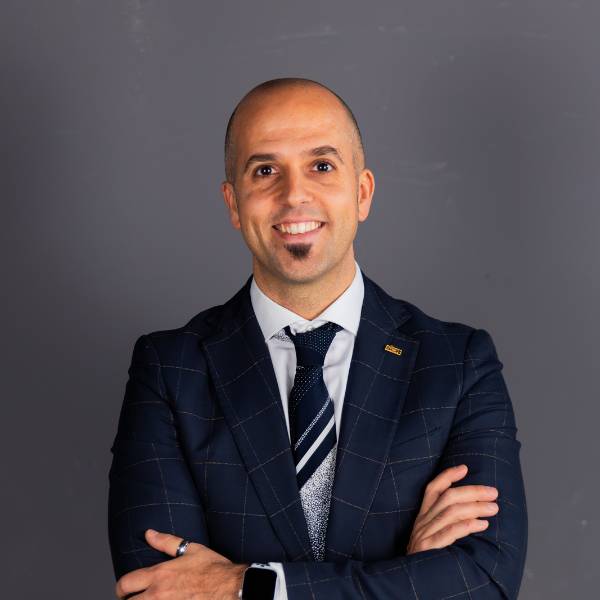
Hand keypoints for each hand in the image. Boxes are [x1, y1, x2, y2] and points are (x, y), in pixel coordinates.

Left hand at [114, 529, 247, 598]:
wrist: (231, 588)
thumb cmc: (213, 569)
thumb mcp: (191, 549)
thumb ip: (166, 542)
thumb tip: (148, 533)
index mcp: (159, 575)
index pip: (125, 583)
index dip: (121, 588)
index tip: (125, 590)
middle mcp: (158, 595)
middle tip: (136, 598)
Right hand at [406, 464, 498, 554]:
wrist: (411, 583)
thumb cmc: (427, 558)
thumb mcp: (433, 535)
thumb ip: (447, 521)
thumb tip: (474, 509)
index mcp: (423, 516)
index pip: (433, 488)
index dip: (448, 476)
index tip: (465, 467)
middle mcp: (422, 521)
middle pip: (447, 497)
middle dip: (472, 491)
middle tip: (493, 492)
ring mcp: (424, 534)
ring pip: (450, 512)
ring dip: (475, 507)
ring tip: (494, 508)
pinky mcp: (427, 548)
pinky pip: (449, 532)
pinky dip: (467, 526)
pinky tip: (482, 524)